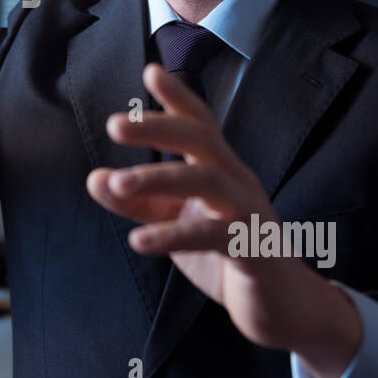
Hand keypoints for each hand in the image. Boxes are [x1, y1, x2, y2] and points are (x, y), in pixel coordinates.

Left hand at [86, 63, 361, 377]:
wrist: (283, 306)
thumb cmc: (228, 254)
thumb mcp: (175, 223)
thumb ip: (136, 203)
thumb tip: (94, 177)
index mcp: (220, 171)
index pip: (200, 124)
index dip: (178, 97)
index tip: (151, 71)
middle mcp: (237, 183)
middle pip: (203, 140)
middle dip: (159, 127)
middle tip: (114, 124)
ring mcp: (248, 214)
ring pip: (208, 182)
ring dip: (159, 177)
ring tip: (117, 183)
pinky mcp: (254, 251)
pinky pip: (214, 237)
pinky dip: (174, 235)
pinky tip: (139, 240)